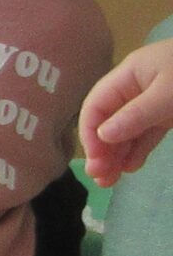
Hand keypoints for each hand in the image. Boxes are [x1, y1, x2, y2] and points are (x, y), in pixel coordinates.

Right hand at [81, 42, 172, 185]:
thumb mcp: (169, 93)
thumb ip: (136, 116)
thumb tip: (103, 136)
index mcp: (129, 74)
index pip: (97, 105)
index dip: (90, 133)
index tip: (95, 160)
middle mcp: (136, 88)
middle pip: (109, 120)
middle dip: (102, 149)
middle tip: (100, 178)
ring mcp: (154, 101)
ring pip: (127, 130)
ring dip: (117, 154)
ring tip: (111, 180)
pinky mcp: (170, 112)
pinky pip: (147, 133)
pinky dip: (138, 150)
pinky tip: (131, 167)